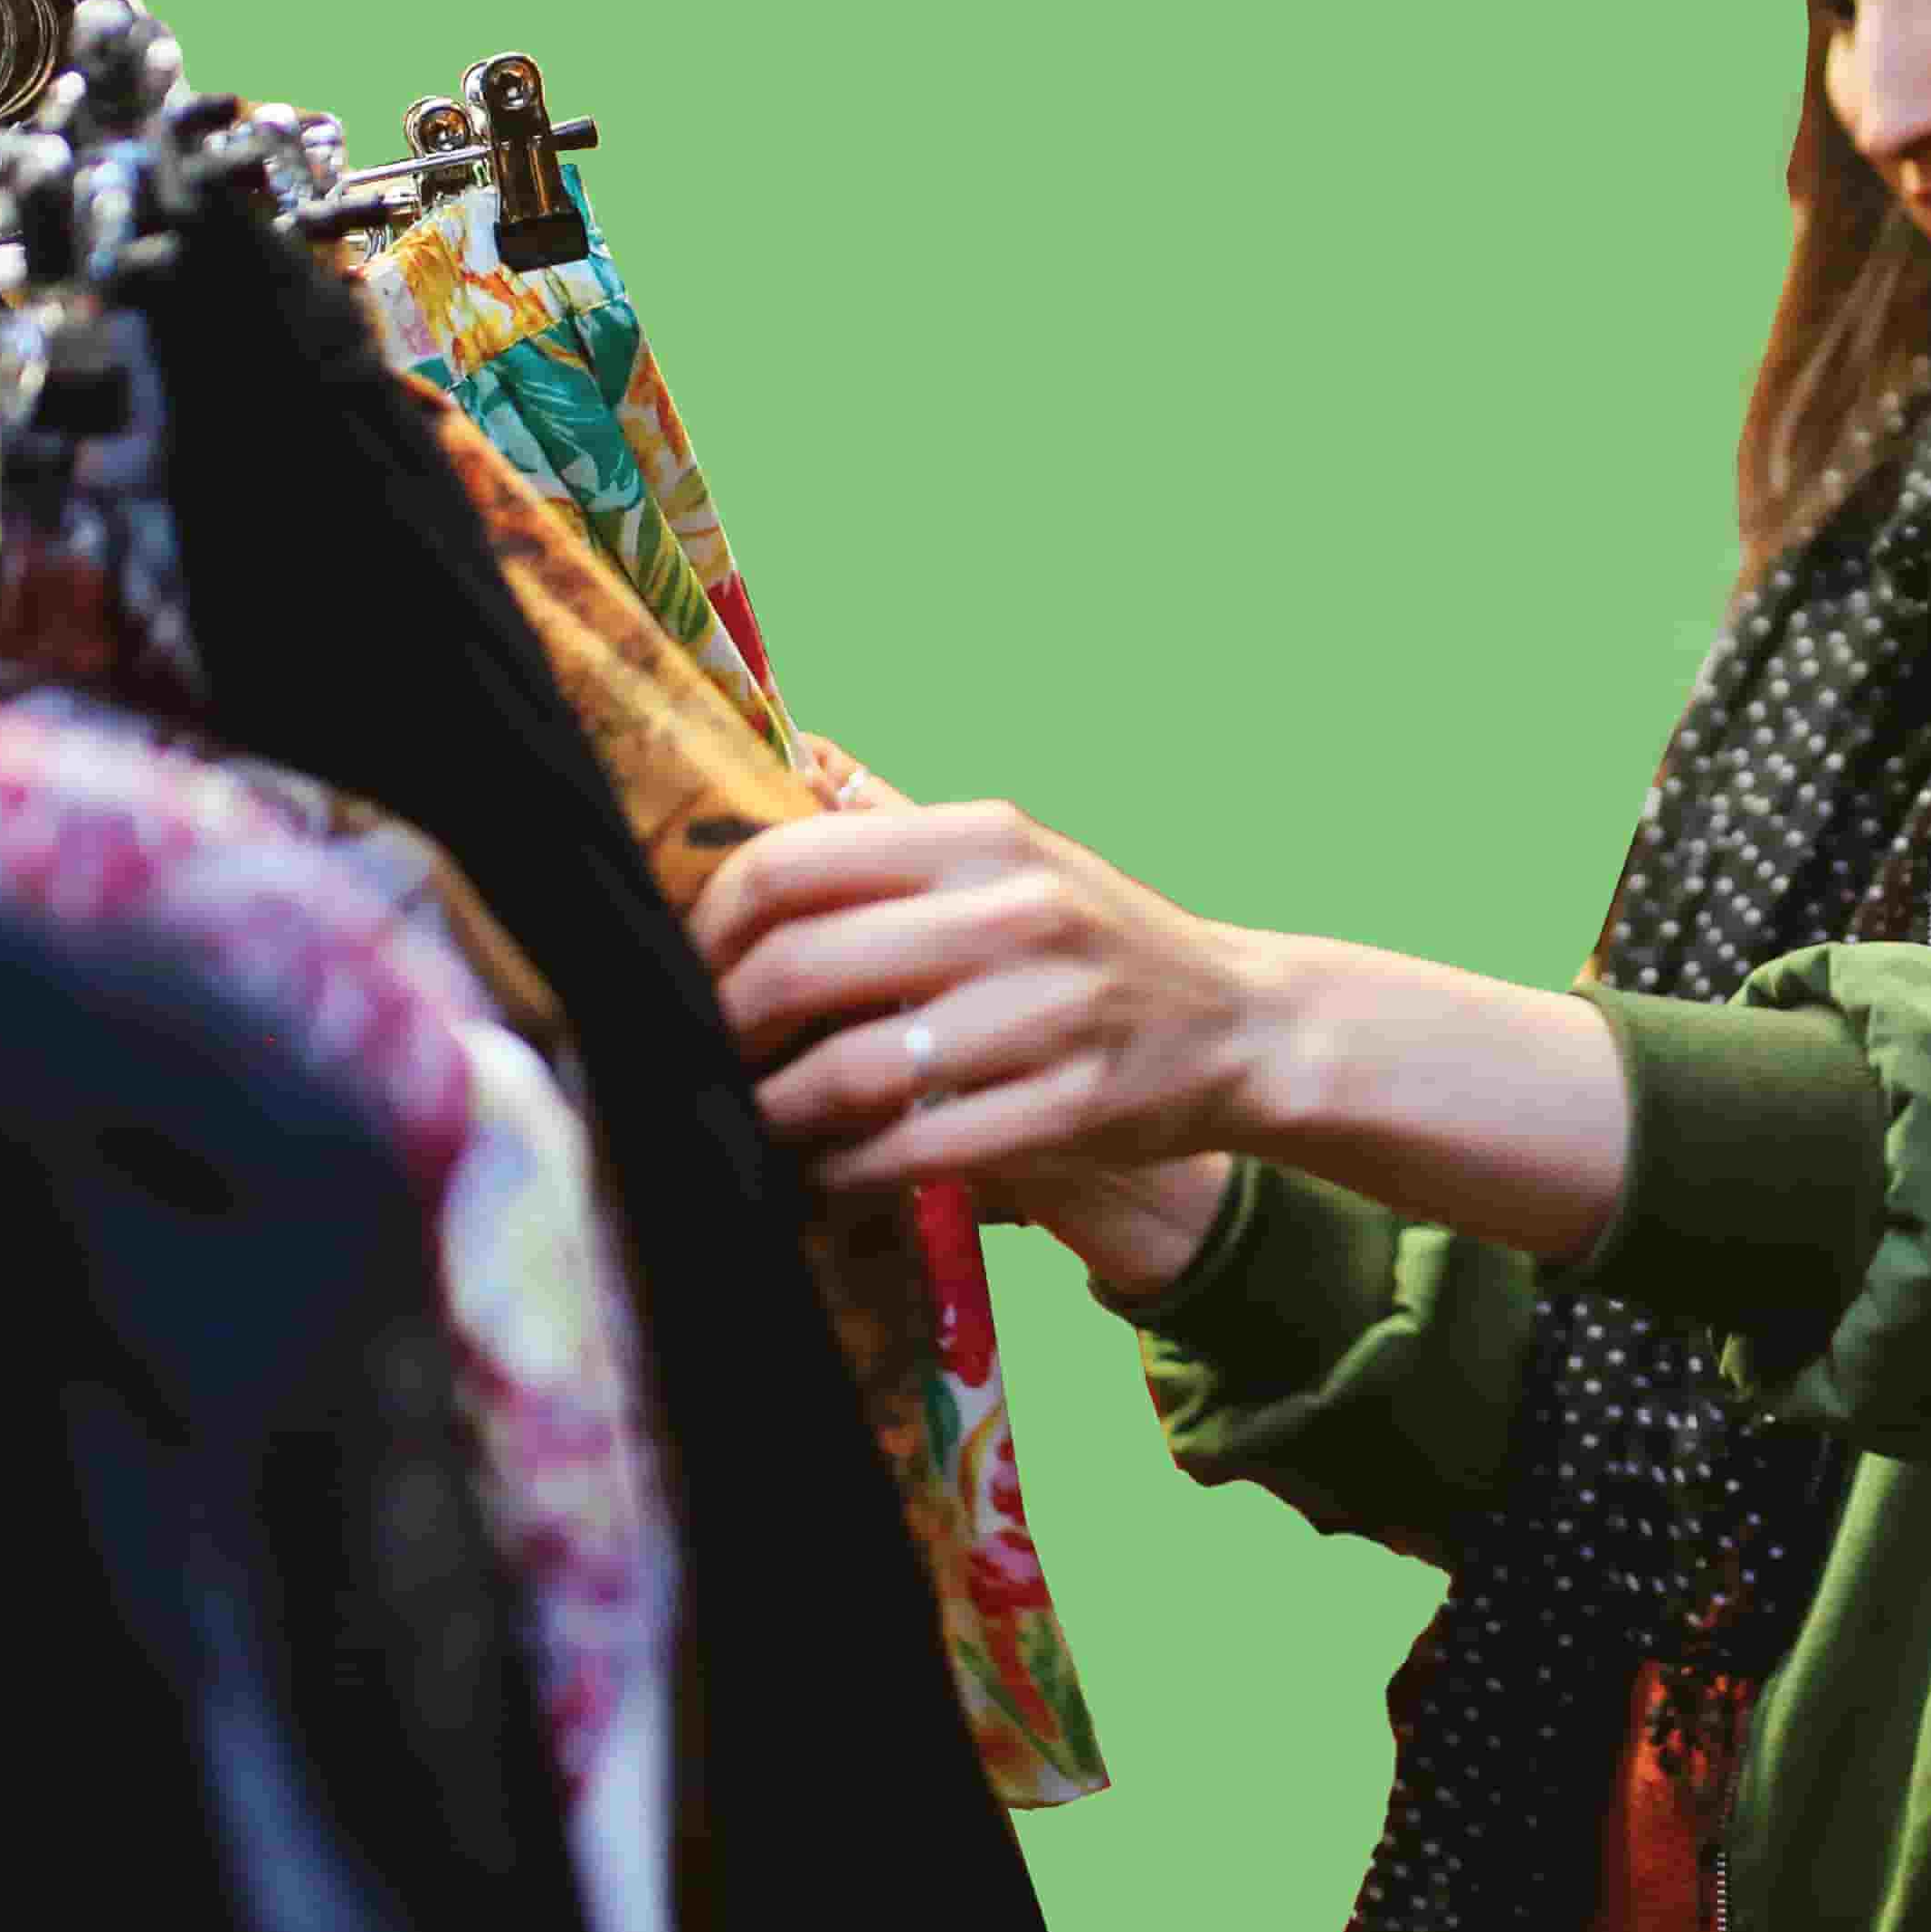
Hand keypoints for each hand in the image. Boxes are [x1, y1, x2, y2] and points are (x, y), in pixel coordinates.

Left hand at [691, 792, 1273, 1281]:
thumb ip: (892, 822)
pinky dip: (843, 1176)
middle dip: (724, 1030)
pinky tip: (821, 1179)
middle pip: (797, 969)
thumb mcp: (1010, 856)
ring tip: (749, 1126)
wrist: (1241, 1023)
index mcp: (982, 835)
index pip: (790, 863)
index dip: (709, 928)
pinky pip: (914, 1151)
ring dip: (771, 1115)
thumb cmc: (1096, 939)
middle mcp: (1013, 911)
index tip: (689, 972)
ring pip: (848, 1073)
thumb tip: (792, 751)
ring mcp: (1047, 1013)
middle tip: (701, 1061)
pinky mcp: (1070, 1108)